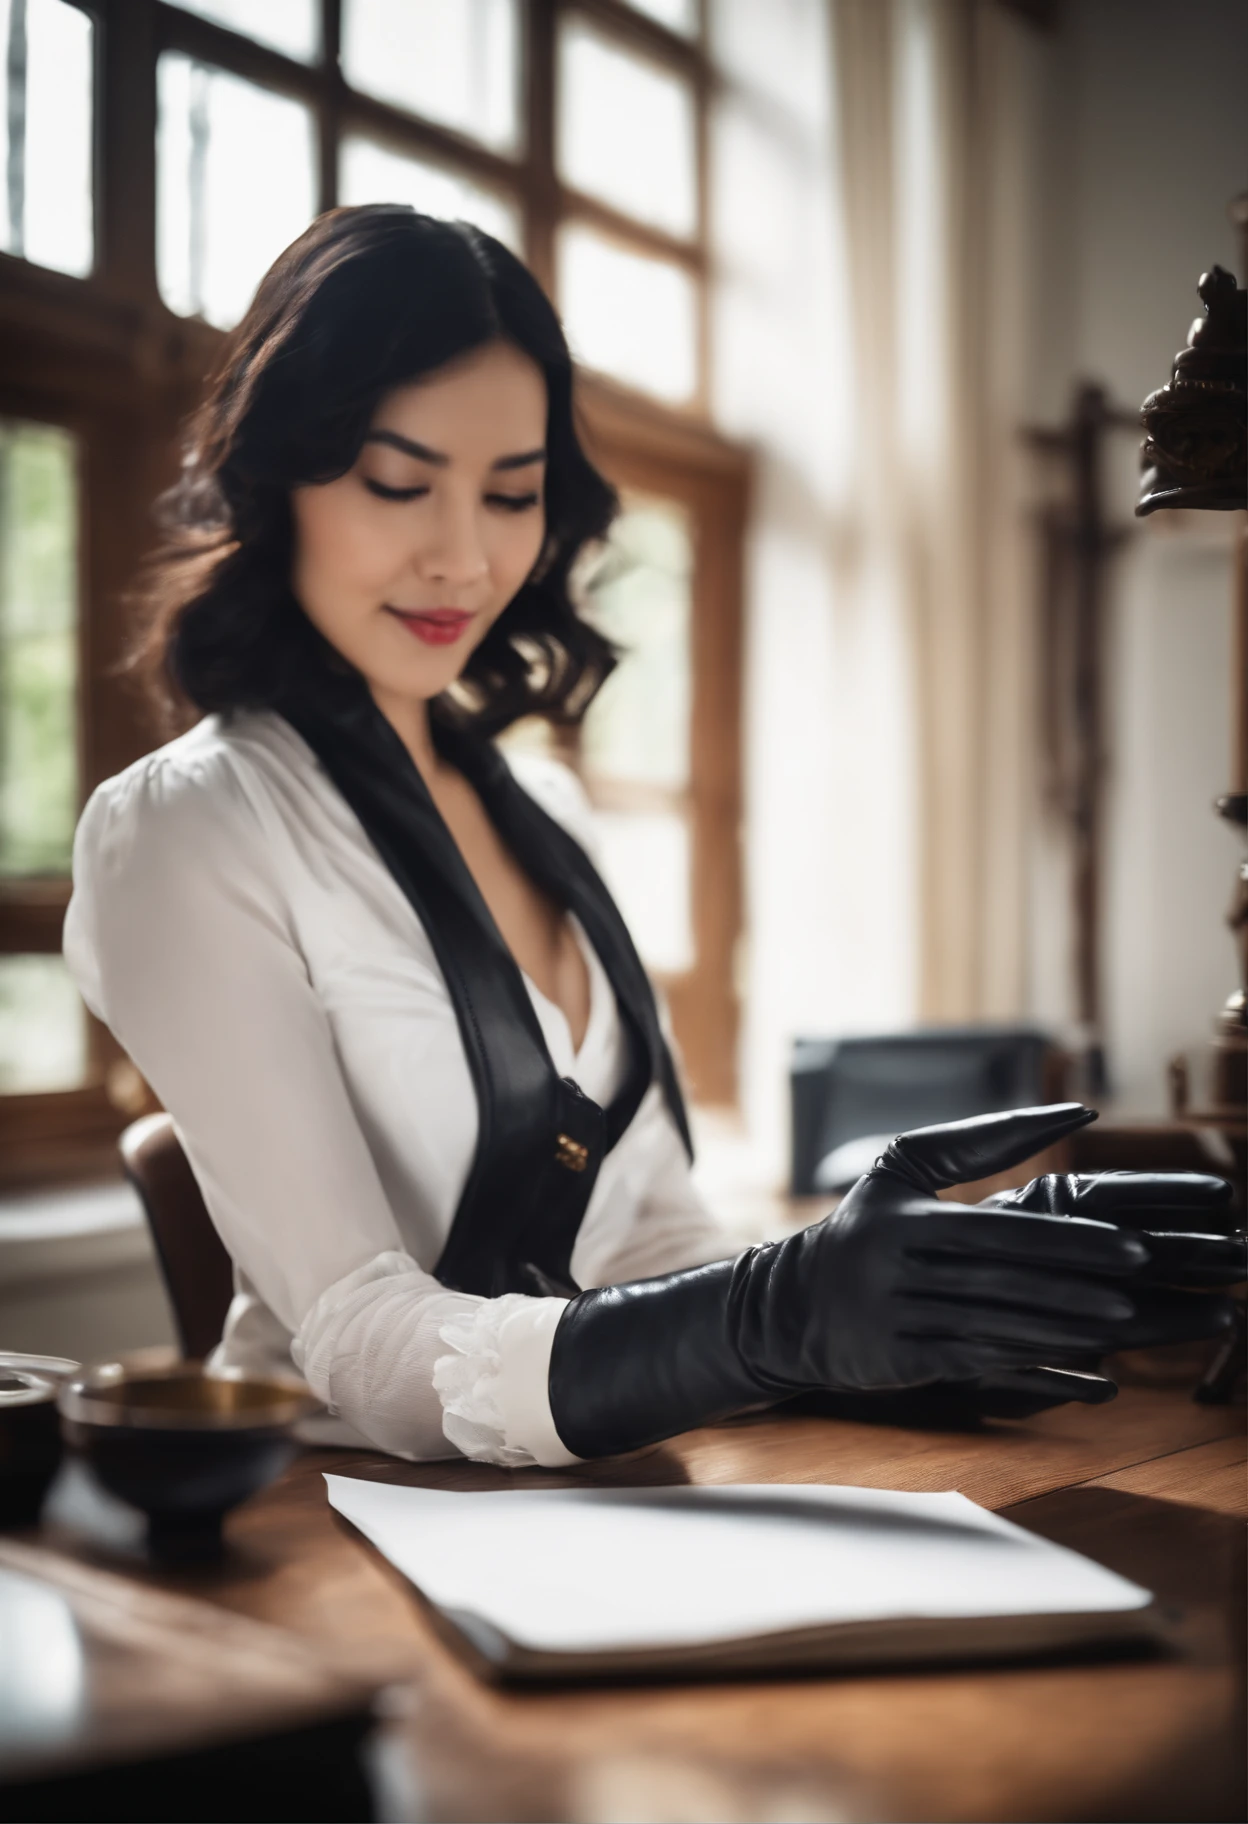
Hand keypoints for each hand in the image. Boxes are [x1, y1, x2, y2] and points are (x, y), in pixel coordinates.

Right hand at [742, 1103, 1199, 1396]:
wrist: (790, 1306)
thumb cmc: (864, 1226)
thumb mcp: (902, 1167)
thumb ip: (980, 1139)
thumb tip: (1072, 1115)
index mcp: (902, 1223)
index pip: (995, 1231)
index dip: (1065, 1241)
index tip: (1125, 1244)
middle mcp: (897, 1274)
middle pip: (1003, 1281)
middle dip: (1078, 1280)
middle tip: (1140, 1276)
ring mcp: (899, 1324)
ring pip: (996, 1327)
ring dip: (1066, 1324)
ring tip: (1125, 1318)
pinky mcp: (902, 1365)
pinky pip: (977, 1362)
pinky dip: (1030, 1360)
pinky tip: (1078, 1355)